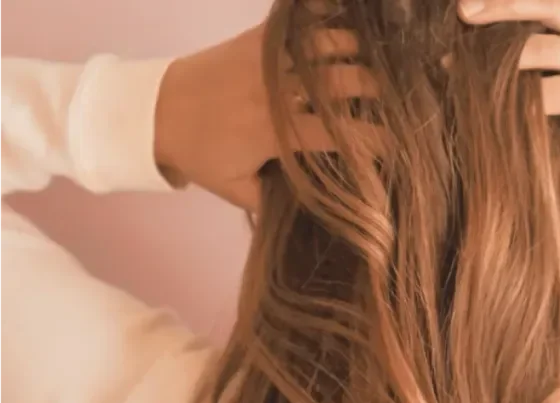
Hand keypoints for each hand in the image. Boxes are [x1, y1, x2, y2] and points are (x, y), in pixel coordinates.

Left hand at [154, 24, 373, 209]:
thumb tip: (308, 218)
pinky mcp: (255, 39)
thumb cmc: (200, 156)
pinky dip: (323, 19)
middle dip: (374, 89)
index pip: (336, 136)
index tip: (394, 144)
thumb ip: (271, 203)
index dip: (371, 139)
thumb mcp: (235, 190)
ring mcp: (266, 61)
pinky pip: (296, 24)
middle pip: (340, 84)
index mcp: (276, 134)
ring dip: (357, 50)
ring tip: (378, 59)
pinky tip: (346, 20)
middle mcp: (276, 94)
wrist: (155, 112)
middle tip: (396, 96)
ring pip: (324, 47)